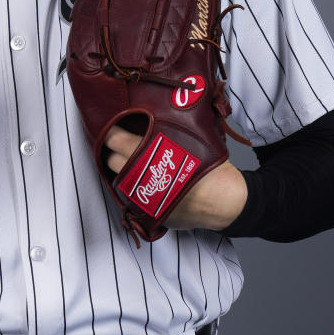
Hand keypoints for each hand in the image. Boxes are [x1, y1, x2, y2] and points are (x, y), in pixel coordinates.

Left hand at [103, 124, 247, 231]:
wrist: (223, 201)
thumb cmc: (211, 169)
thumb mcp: (190, 140)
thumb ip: (166, 132)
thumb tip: (149, 121)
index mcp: (148, 154)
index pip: (114, 140)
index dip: (110, 132)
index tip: (110, 128)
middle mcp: (140, 176)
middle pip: (112, 161)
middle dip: (113, 152)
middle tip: (121, 146)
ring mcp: (141, 197)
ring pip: (118, 181)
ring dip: (121, 171)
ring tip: (131, 164)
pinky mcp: (146, 213)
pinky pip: (129, 198)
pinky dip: (131, 189)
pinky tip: (142, 182)